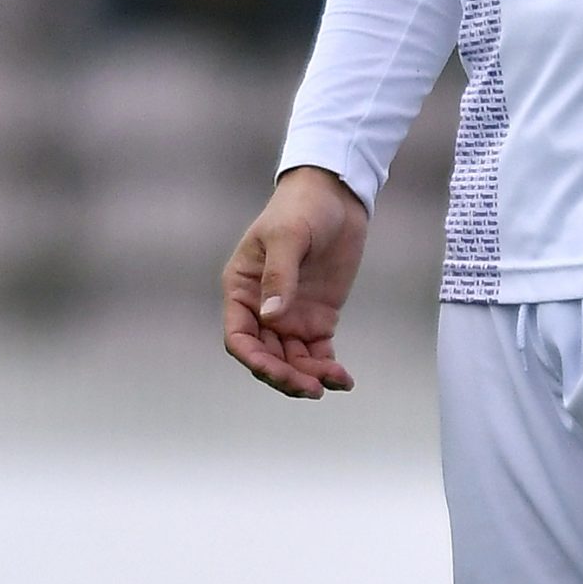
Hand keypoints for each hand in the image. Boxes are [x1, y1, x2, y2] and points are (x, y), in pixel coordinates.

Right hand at [222, 166, 368, 399]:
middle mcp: (262, 309)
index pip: (240, 337)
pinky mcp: (317, 316)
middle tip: (311, 387)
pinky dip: (327, 366)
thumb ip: (280, 276)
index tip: (276, 371)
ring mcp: (290, 315)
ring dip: (308, 376)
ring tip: (333, 382)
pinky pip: (317, 350)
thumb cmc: (301, 208)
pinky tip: (342, 378)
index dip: (254, 359)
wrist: (336, 196)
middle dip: (285, 375)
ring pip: (292, 359)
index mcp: (242, 290)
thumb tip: (271, 316)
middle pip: (266, 355)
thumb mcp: (287, 236)